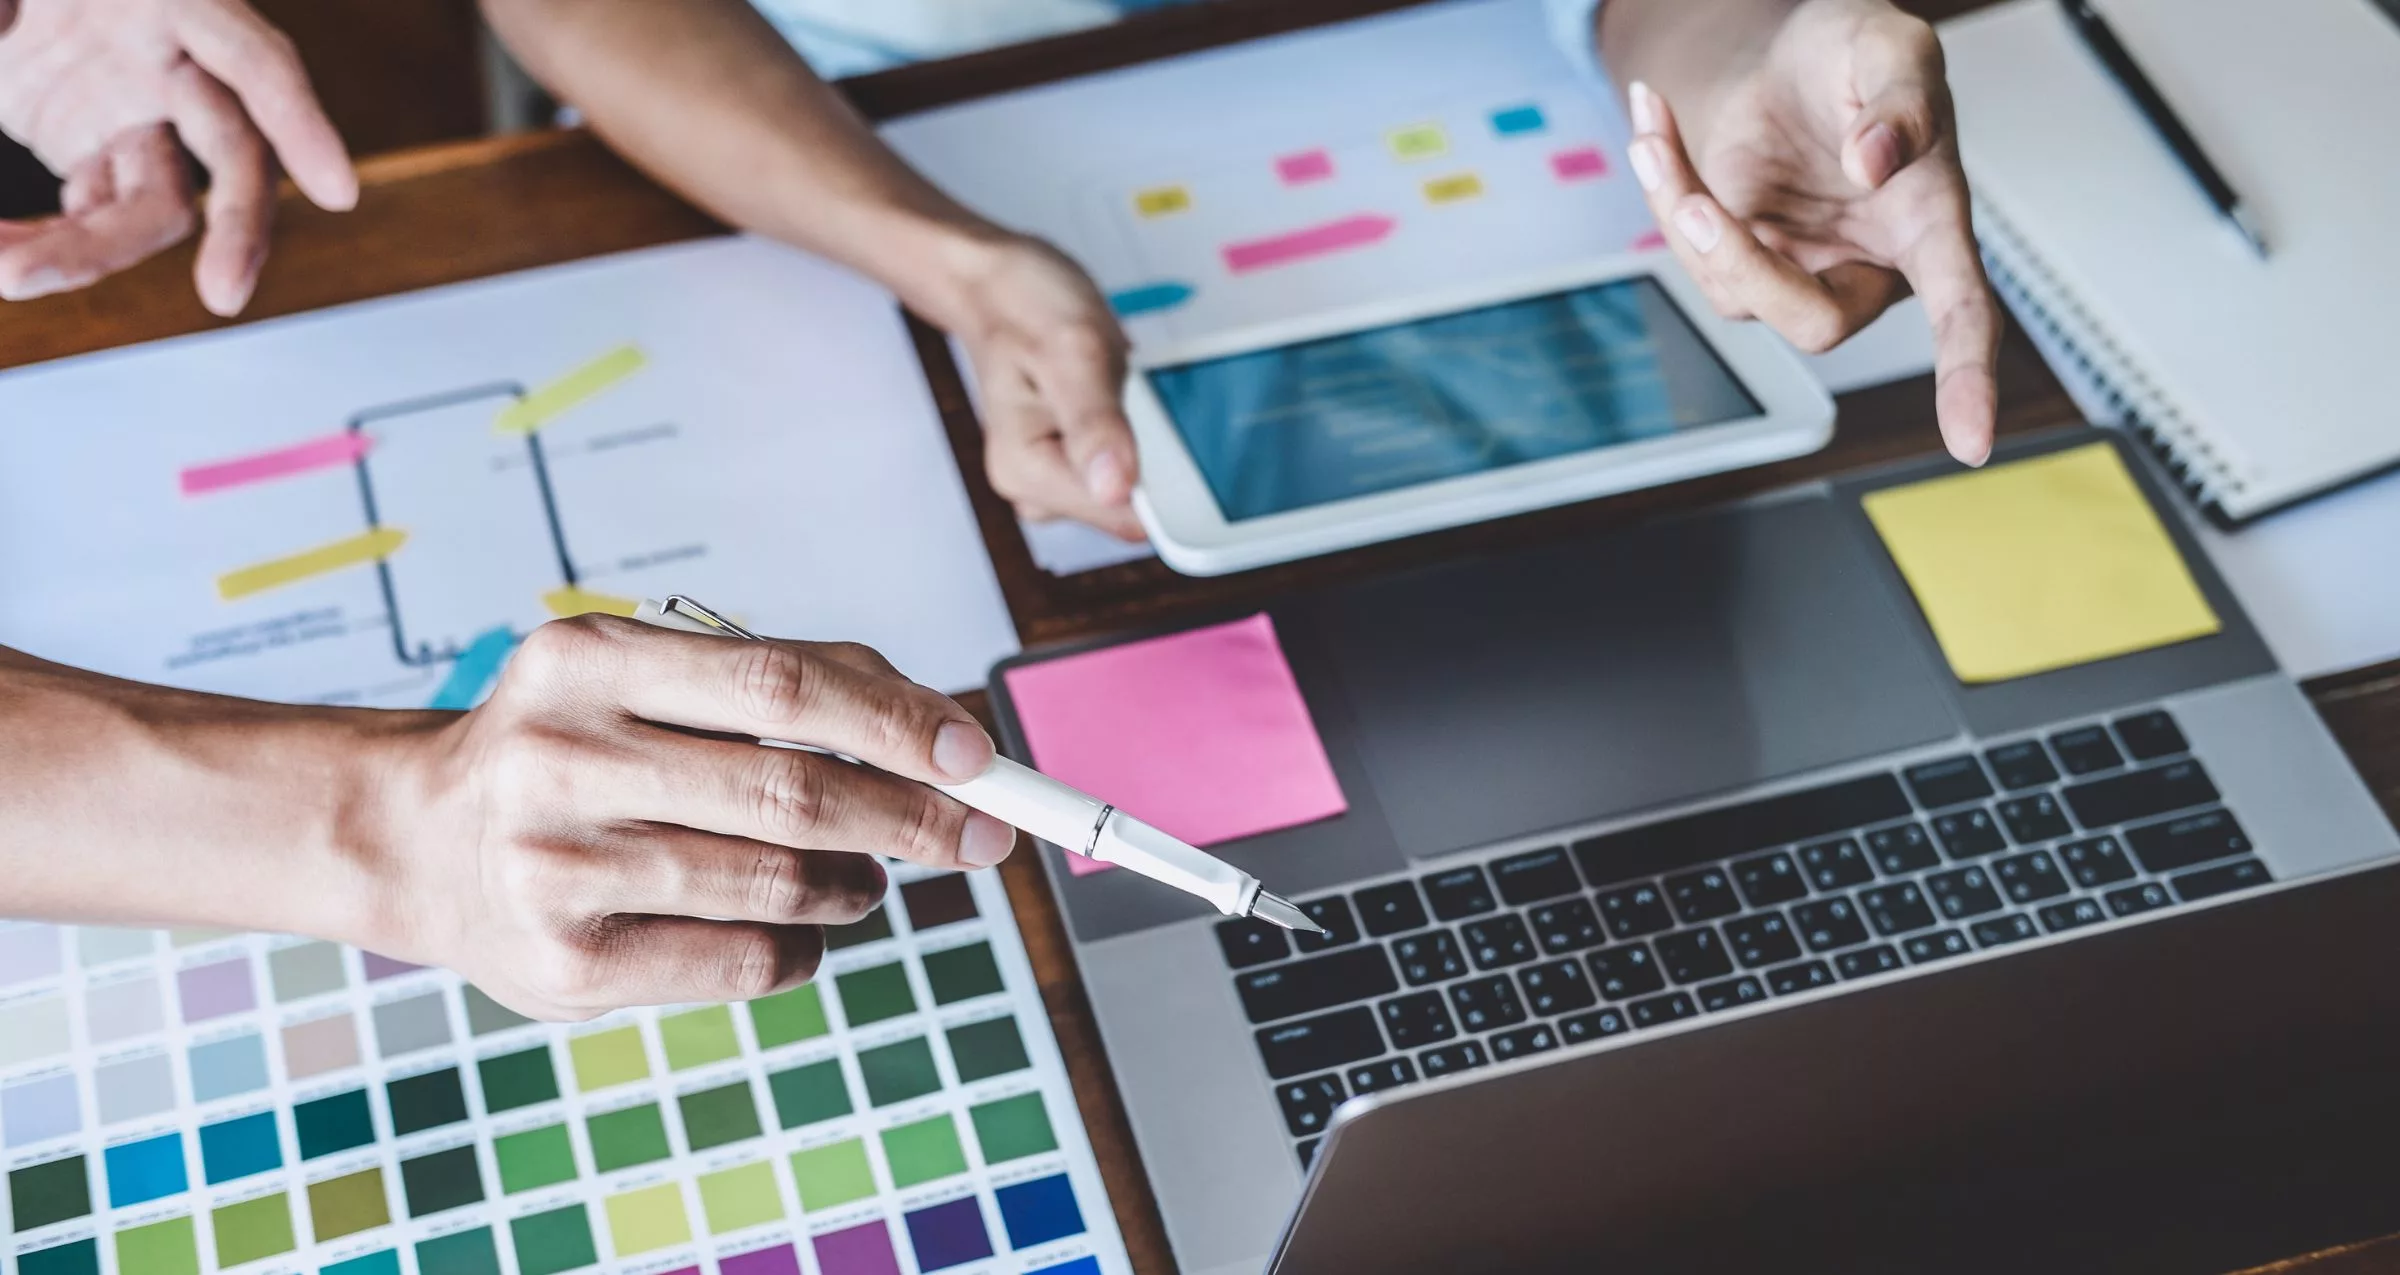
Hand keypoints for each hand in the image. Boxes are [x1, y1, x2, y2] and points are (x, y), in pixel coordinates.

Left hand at [0, 0, 355, 314]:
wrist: (4, 2)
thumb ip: (8, 7)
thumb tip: (2, 28)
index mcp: (170, 4)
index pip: (255, 63)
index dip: (301, 124)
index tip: (338, 193)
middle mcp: (170, 68)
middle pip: (236, 160)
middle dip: (237, 232)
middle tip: (222, 295)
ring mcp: (136, 115)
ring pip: (155, 211)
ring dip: (86, 254)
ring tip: (8, 273)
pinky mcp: (94, 153)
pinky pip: (90, 217)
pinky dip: (46, 243)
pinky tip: (3, 251)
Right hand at [370, 617, 1016, 1019]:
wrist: (419, 840)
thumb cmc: (577, 748)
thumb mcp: (651, 680)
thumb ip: (792, 684)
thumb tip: (947, 732)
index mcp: (586, 661)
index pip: (780, 685)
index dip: (896, 723)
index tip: (978, 756)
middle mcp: (559, 759)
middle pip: (790, 792)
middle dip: (911, 816)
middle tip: (979, 834)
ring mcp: (555, 869)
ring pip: (778, 884)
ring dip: (857, 884)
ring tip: (868, 878)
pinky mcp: (567, 966)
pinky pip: (745, 960)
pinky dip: (805, 945)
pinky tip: (799, 925)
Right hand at [945, 232, 1144, 539]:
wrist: (1001, 287)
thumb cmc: (1026, 308)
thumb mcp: (1070, 351)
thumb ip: (1094, 422)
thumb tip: (1116, 489)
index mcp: (1027, 473)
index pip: (1122, 515)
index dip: (1166, 485)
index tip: (1177, 436)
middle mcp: (1038, 490)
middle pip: (1134, 506)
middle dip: (1157, 456)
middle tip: (1139, 392)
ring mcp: (1058, 479)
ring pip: (1139, 487)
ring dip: (1153, 441)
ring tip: (1128, 387)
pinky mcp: (1078, 465)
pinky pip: (1133, 465)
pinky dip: (1145, 431)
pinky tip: (1129, 396)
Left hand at [1611, 0, 2000, 464]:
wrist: (1790, 53)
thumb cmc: (1857, 59)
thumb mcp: (1892, 46)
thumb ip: (1902, 100)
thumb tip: (1877, 165)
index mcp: (1930, 223)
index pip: (1963, 312)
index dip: (1968, 378)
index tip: (1971, 443)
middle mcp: (1867, 264)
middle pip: (1818, 323)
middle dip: (1745, 269)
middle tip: (1698, 204)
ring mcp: (1800, 269)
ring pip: (1736, 292)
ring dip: (1679, 214)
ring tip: (1654, 131)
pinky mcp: (1742, 258)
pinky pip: (1693, 253)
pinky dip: (1661, 191)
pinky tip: (1652, 129)